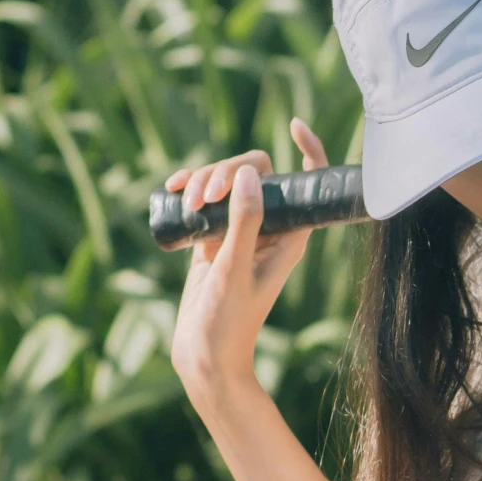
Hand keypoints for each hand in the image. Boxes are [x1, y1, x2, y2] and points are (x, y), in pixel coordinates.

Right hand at [168, 115, 326, 411]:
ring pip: (226, 182)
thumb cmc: (228, 321)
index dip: (309, 151)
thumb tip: (252, 175)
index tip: (294, 124)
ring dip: (203, 181)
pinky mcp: (212, 238)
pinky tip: (172, 191)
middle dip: (226, 171)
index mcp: (290, 236)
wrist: (204, 355)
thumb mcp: (234, 269)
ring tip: (184, 203)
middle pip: (255, 172)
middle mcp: (269, 230)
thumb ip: (244, 223)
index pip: (307, 184)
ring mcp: (239, 232)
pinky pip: (204, 199)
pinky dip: (189, 190)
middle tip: (202, 197)